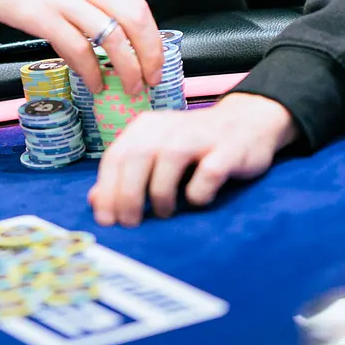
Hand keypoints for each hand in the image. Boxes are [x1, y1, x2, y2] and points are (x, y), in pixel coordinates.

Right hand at [0, 0, 161, 96]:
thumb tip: (107, 22)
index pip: (139, 7)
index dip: (153, 39)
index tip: (156, 61)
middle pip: (134, 22)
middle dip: (148, 57)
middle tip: (150, 81)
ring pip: (110, 38)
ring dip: (124, 69)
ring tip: (126, 88)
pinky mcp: (40, 15)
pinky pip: (76, 48)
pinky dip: (90, 70)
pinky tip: (92, 83)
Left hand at [87, 93, 299, 226]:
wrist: (248, 121)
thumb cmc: (194, 146)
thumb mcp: (156, 154)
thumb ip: (126, 175)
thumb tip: (96, 202)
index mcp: (147, 127)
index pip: (116, 156)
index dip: (107, 190)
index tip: (106, 220)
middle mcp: (170, 126)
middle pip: (137, 157)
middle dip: (128, 196)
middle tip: (131, 223)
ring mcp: (201, 135)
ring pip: (170, 160)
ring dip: (161, 194)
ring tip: (164, 214)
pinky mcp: (229, 149)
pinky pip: (209, 172)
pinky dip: (199, 192)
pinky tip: (197, 201)